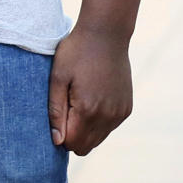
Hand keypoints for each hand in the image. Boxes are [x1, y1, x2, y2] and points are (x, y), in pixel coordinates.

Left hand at [47, 23, 132, 154]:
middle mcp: (108, 116)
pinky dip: (98, 121)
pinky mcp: (127, 108)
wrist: (106, 35)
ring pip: (98, 139)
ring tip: (77, 102)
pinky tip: (91, 99)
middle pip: (86, 146)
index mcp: (88, 110)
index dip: (59, 136)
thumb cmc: (75, 53)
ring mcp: (120, 113)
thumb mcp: (57, 78)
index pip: (72, 144)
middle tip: (64, 111)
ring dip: (85, 129)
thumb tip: (57, 141)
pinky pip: (109, 127)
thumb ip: (56, 111)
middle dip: (72, 136)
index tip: (55, 117)